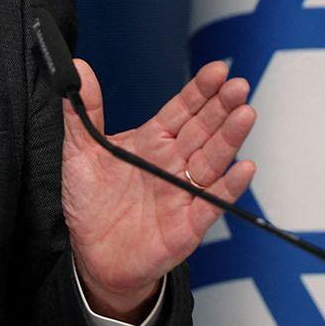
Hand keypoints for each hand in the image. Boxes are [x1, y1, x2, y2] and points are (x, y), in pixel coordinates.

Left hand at [60, 59, 256, 321]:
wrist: (94, 255)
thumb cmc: (91, 203)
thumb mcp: (80, 152)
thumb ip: (83, 112)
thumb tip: (79, 70)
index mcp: (152, 142)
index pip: (182, 110)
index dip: (200, 91)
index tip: (218, 70)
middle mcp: (173, 163)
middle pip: (203, 129)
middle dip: (221, 107)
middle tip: (238, 86)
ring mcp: (184, 192)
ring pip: (212, 160)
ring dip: (230, 138)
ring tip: (245, 114)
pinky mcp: (188, 224)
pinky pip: (212, 203)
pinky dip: (229, 187)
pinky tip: (244, 168)